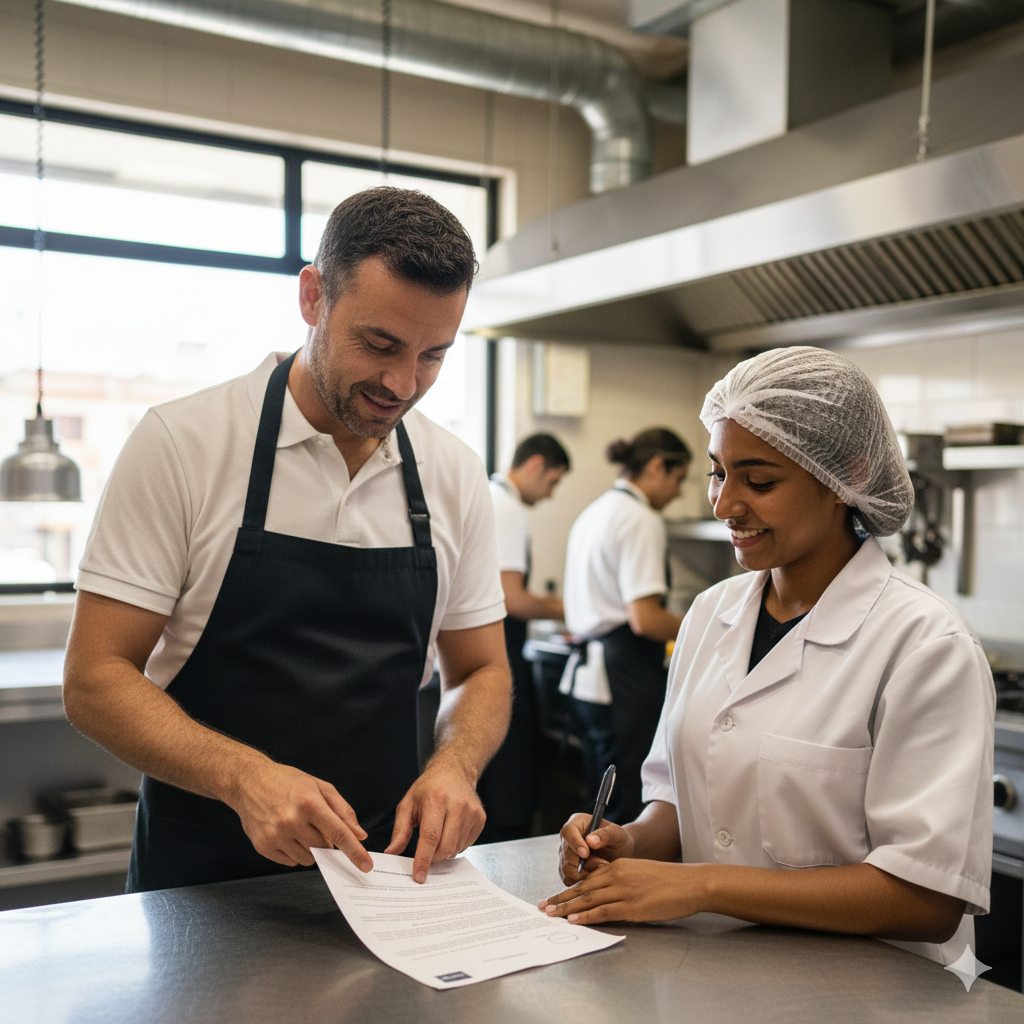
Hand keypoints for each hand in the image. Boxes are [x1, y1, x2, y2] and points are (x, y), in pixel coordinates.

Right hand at [230, 760, 372, 871]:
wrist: (249, 782)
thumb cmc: (288, 782)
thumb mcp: (320, 787)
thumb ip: (343, 811)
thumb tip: (359, 835)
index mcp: (309, 803)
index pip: (338, 833)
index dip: (354, 851)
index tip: (366, 866)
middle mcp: (291, 821)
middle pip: (323, 847)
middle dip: (325, 840)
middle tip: (315, 824)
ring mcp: (275, 835)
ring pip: (308, 859)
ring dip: (310, 848)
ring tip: (299, 827)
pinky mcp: (263, 847)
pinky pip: (291, 862)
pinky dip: (295, 852)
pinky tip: (286, 833)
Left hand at [385, 762, 485, 882]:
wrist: (454, 771)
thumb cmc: (428, 788)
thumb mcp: (408, 804)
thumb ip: (399, 830)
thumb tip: (392, 853)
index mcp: (436, 800)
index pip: (430, 837)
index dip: (423, 860)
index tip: (418, 876)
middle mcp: (457, 805)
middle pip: (445, 847)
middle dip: (433, 858)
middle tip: (425, 854)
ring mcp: (472, 812)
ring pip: (456, 848)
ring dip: (444, 851)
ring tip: (438, 835)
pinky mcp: (480, 818)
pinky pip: (466, 844)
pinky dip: (455, 845)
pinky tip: (450, 831)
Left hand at [539, 859, 705, 925]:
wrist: (690, 883)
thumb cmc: (668, 881)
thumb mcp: (639, 873)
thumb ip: (620, 880)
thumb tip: (604, 894)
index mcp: (618, 866)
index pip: (586, 878)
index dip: (568, 889)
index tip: (554, 896)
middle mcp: (617, 875)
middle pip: (582, 888)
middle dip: (560, 898)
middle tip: (543, 906)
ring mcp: (624, 891)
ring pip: (588, 899)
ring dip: (567, 908)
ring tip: (551, 914)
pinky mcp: (632, 906)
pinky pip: (604, 912)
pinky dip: (586, 916)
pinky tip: (574, 920)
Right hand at [557, 812, 634, 884]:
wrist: (619, 853)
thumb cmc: (618, 839)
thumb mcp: (616, 834)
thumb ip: (605, 835)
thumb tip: (590, 841)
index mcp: (578, 822)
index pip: (568, 831)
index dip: (575, 843)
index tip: (586, 854)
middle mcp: (568, 838)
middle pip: (566, 853)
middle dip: (584, 863)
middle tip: (603, 863)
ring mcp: (565, 854)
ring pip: (566, 868)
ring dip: (584, 873)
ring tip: (600, 869)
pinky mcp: (567, 868)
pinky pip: (568, 879)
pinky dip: (580, 881)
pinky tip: (594, 876)